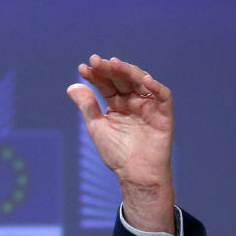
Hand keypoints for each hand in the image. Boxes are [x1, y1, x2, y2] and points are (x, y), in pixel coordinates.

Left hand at [66, 55, 175, 232]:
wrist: (134, 174)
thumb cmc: (116, 153)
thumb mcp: (96, 126)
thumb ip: (87, 106)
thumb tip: (72, 85)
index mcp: (117, 104)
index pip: (106, 84)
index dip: (95, 75)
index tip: (82, 67)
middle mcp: (133, 101)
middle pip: (122, 79)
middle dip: (109, 69)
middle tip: (96, 61)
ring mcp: (148, 106)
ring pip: (140, 82)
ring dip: (128, 71)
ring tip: (114, 64)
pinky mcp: (163, 114)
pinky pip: (162, 97)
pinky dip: (156, 87)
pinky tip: (144, 79)